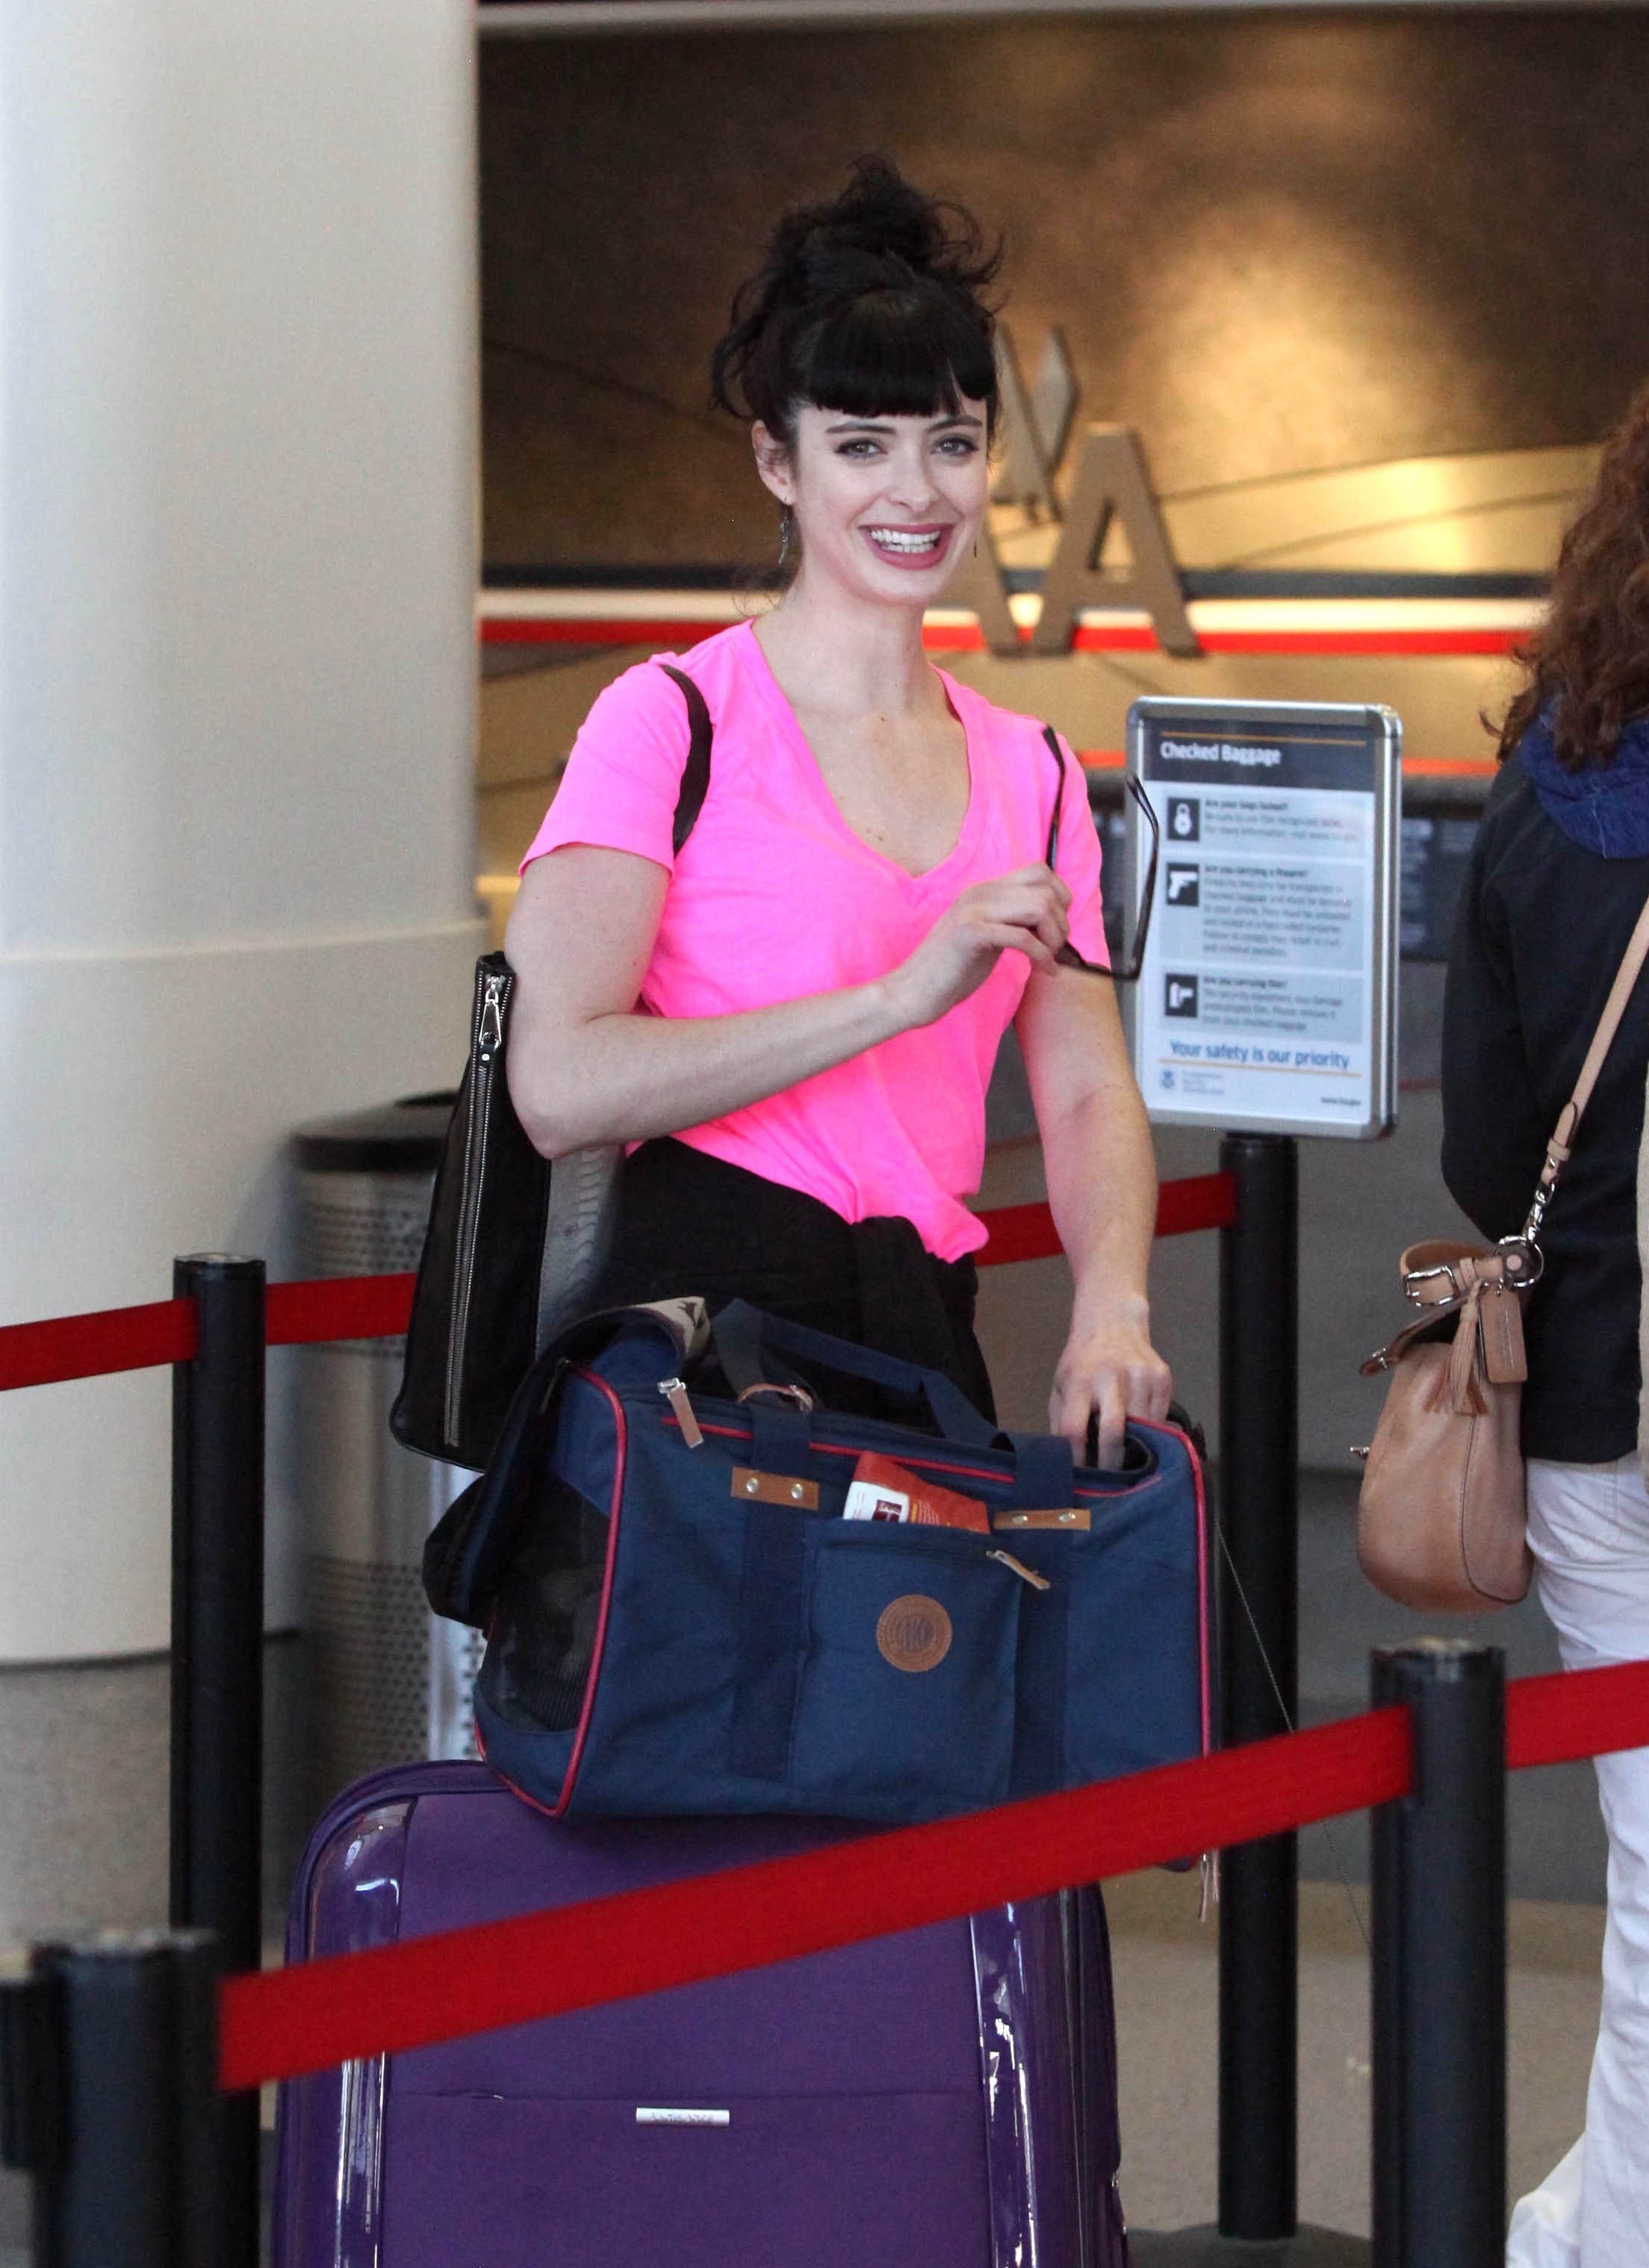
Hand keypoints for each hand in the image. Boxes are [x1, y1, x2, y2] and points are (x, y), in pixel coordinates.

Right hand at [886, 866, 1071, 1029]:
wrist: (911, 992)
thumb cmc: (951, 971)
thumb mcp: (988, 937)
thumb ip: (1012, 922)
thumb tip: (1052, 921)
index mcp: (984, 890)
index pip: (1039, 870)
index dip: (1060, 897)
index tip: (1055, 929)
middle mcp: (979, 893)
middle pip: (1045, 888)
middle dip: (1061, 922)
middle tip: (1054, 950)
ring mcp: (973, 910)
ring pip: (1038, 907)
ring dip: (1053, 937)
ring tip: (1047, 960)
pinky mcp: (969, 933)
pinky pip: (1022, 936)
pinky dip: (1041, 955)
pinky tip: (1043, 971)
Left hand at [1050, 1298, 1172, 1467]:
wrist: (1113, 1322)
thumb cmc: (1082, 1361)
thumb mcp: (1061, 1385)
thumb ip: (1060, 1420)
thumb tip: (1064, 1459)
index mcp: (1079, 1381)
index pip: (1075, 1428)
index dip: (1077, 1458)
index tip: (1081, 1475)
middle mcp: (1110, 1377)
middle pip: (1113, 1432)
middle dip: (1112, 1463)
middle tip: (1111, 1480)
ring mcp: (1140, 1376)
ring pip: (1143, 1429)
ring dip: (1136, 1448)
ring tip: (1128, 1460)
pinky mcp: (1162, 1377)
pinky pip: (1161, 1418)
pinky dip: (1153, 1433)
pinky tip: (1144, 1435)